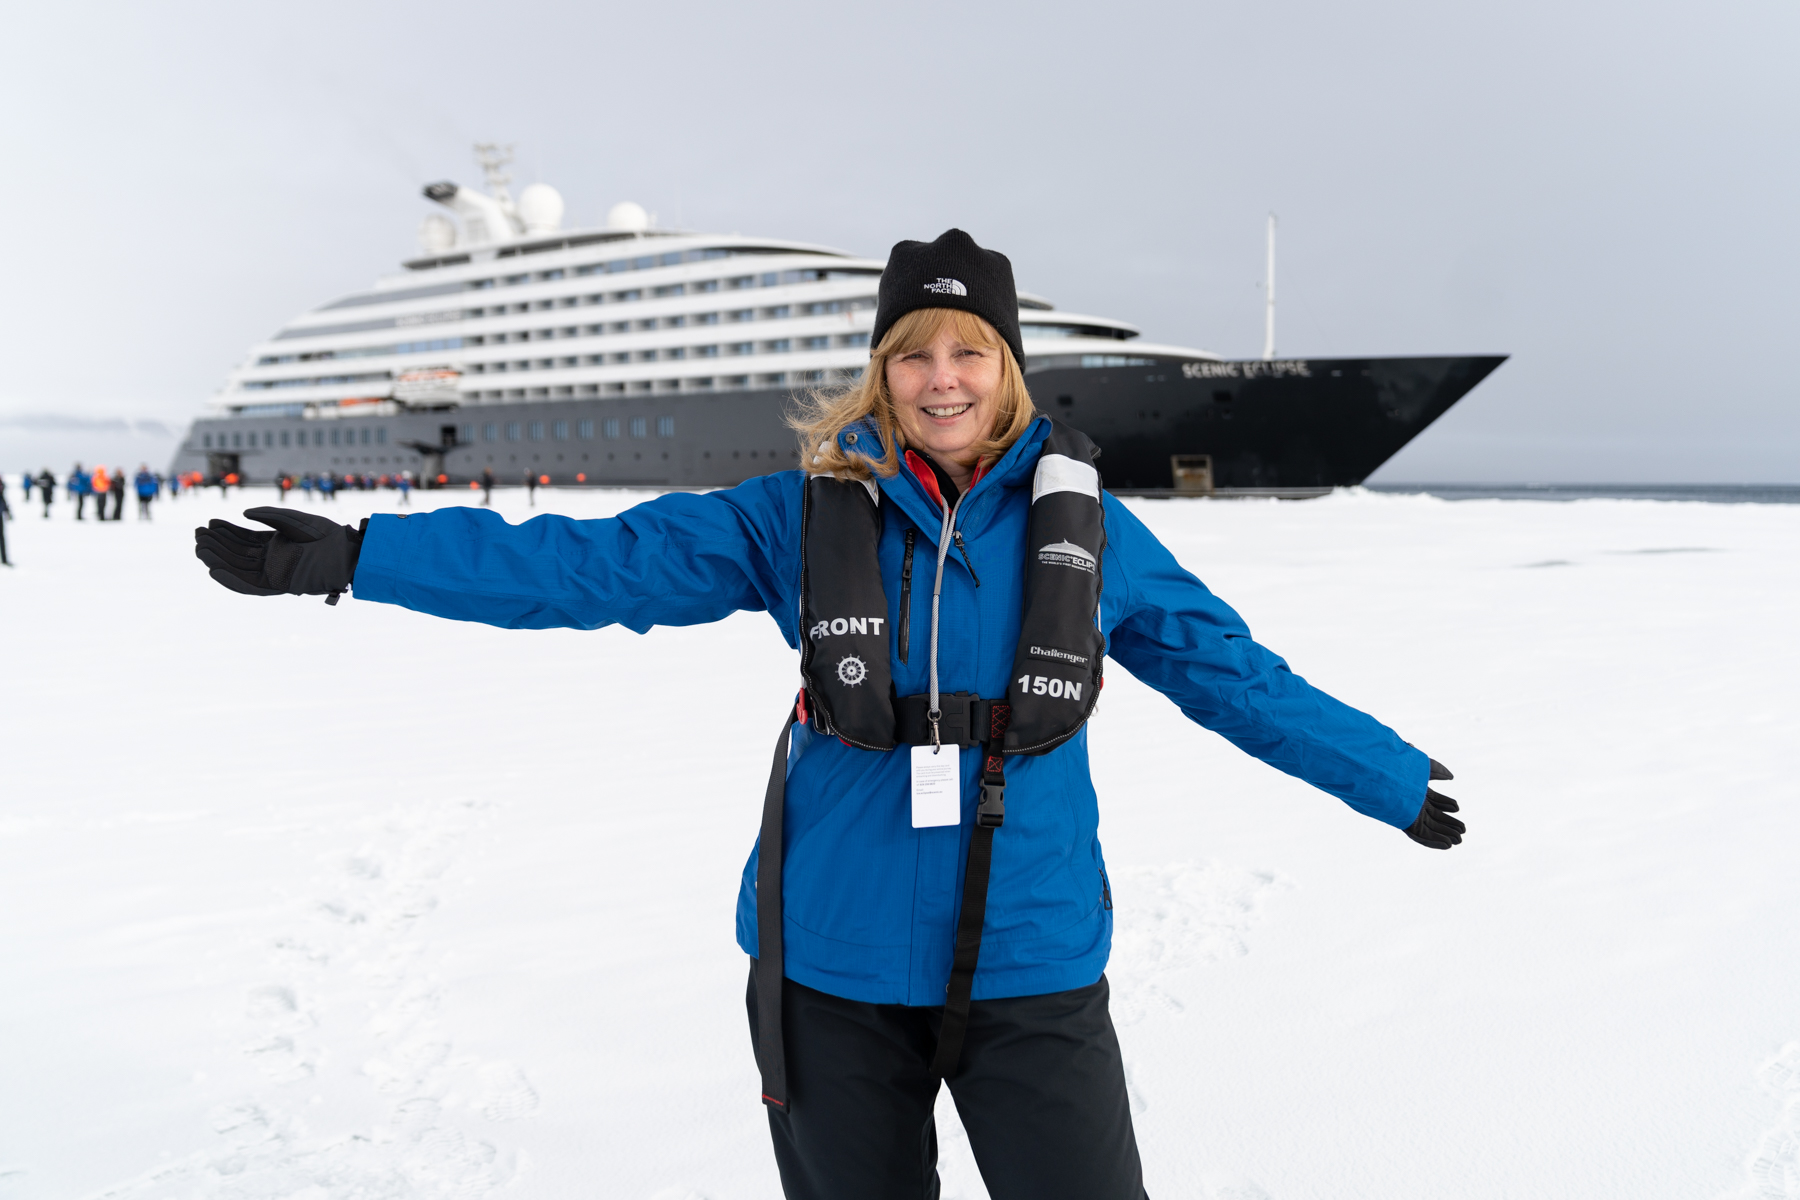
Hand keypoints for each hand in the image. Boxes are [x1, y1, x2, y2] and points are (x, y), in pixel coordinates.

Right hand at [195, 507, 363, 600]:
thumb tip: (244, 514)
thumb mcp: (294, 520)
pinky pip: (252, 586)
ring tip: (200, 550)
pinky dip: (233, 580)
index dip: (226, 531)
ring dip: (219, 560)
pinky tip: (215, 571)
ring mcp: (276, 573)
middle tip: (198, 535)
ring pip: (240, 568)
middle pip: (238, 553)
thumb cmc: (327, 534)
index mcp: (276, 543)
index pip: (244, 538)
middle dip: (217, 544)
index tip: (209, 524)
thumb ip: (269, 515)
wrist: (346, 552)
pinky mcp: (280, 585)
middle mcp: (273, 559)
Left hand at [1405, 758, 1465, 848]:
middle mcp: (1414, 806)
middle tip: (1464, 830)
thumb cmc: (1399, 770)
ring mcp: (1410, 816)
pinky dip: (1434, 841)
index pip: (1435, 801)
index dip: (1447, 805)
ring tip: (1459, 839)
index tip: (1458, 808)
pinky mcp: (1405, 825)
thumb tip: (1452, 777)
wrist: (1383, 777)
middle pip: (1435, 818)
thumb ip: (1438, 771)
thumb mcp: (1423, 767)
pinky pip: (1421, 836)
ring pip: (1431, 829)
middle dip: (1450, 824)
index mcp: (1417, 793)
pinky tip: (1447, 844)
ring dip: (1445, 835)